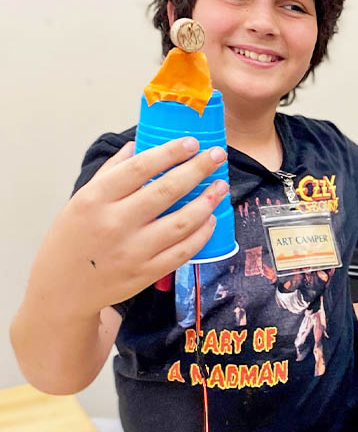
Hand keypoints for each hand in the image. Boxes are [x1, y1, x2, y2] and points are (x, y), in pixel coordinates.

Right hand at [28, 137, 228, 316]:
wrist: (63, 289)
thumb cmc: (73, 238)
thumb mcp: (81, 200)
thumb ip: (110, 172)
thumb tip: (137, 145)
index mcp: (95, 199)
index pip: (140, 168)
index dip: (170, 152)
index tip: (192, 142)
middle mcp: (115, 223)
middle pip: (167, 191)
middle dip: (198, 169)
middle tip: (217, 155)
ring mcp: (133, 251)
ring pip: (182, 221)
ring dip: (207, 201)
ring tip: (220, 186)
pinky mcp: (147, 273)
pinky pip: (183, 251)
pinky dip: (202, 233)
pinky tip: (211, 218)